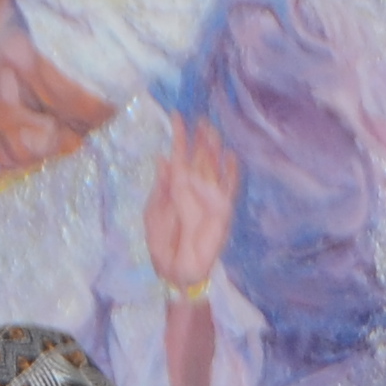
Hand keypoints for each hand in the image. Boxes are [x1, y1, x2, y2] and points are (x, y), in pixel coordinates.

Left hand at [146, 120, 240, 290]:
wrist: (176, 269)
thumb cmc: (162, 244)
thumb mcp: (154, 212)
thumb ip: (162, 187)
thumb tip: (163, 159)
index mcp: (176, 187)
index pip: (179, 156)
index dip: (179, 137)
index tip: (177, 116)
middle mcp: (194, 189)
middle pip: (200, 158)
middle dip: (201, 139)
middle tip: (202, 117)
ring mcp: (209, 198)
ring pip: (214, 168)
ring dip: (214, 150)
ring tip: (213, 130)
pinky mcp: (222, 211)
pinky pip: (229, 188)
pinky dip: (231, 173)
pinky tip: (231, 157)